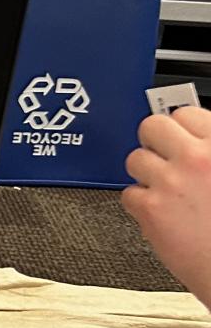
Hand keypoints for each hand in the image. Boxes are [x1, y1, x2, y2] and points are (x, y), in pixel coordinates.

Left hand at [123, 105, 210, 307]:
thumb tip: (196, 138)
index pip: (186, 113)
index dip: (180, 129)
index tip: (180, 139)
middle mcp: (198, 158)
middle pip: (152, 127)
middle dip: (154, 143)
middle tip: (162, 159)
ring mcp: (173, 182)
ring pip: (135, 159)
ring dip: (145, 174)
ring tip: (165, 191)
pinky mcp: (151, 208)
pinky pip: (128, 193)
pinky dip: (140, 205)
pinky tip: (161, 214)